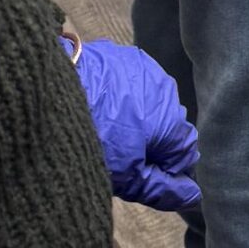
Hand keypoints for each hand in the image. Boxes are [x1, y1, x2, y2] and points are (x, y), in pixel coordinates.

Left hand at [67, 35, 201, 213]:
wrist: (55, 96)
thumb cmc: (95, 139)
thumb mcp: (127, 177)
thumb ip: (163, 187)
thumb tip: (192, 195)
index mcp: (172, 118)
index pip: (185, 151)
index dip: (167, 170)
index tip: (143, 177)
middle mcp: (166, 88)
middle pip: (167, 124)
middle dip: (151, 141)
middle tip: (120, 156)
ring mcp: (143, 67)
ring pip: (147, 100)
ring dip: (136, 115)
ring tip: (105, 128)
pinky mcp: (119, 54)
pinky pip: (127, 80)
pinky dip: (118, 94)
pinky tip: (96, 104)